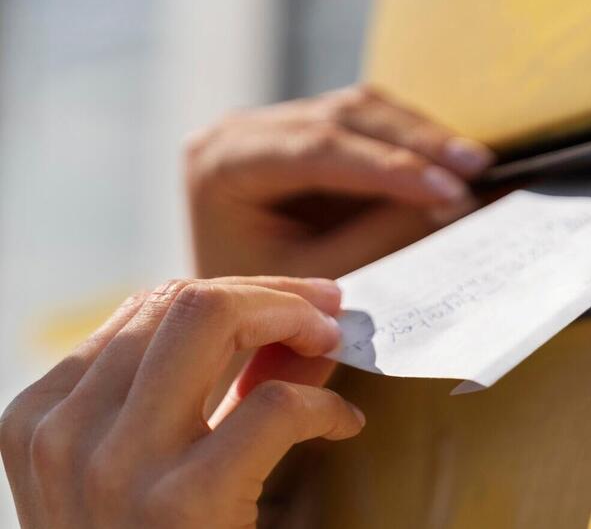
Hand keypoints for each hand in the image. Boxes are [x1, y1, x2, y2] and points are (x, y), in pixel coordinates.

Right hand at [1, 277, 362, 527]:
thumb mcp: (149, 471)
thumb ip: (207, 397)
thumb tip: (296, 331)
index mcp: (42, 421)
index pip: (147, 307)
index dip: (236, 292)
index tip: (294, 305)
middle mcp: (64, 435)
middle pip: (181, 299)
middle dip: (270, 291)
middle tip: (328, 311)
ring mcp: (114, 468)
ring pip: (210, 319)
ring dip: (292, 318)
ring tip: (332, 346)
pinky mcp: (180, 504)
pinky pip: (271, 407)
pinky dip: (321, 405)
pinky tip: (341, 427)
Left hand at [186, 85, 494, 279]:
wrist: (232, 321)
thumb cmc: (263, 308)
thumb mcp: (320, 277)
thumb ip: (381, 238)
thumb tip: (457, 203)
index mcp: (221, 164)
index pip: (317, 149)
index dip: (390, 167)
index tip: (450, 188)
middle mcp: (240, 130)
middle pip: (343, 117)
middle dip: (417, 143)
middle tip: (476, 167)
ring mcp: (272, 124)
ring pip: (362, 110)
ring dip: (423, 137)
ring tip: (476, 165)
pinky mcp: (305, 130)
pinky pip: (368, 123)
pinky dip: (412, 142)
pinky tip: (453, 162)